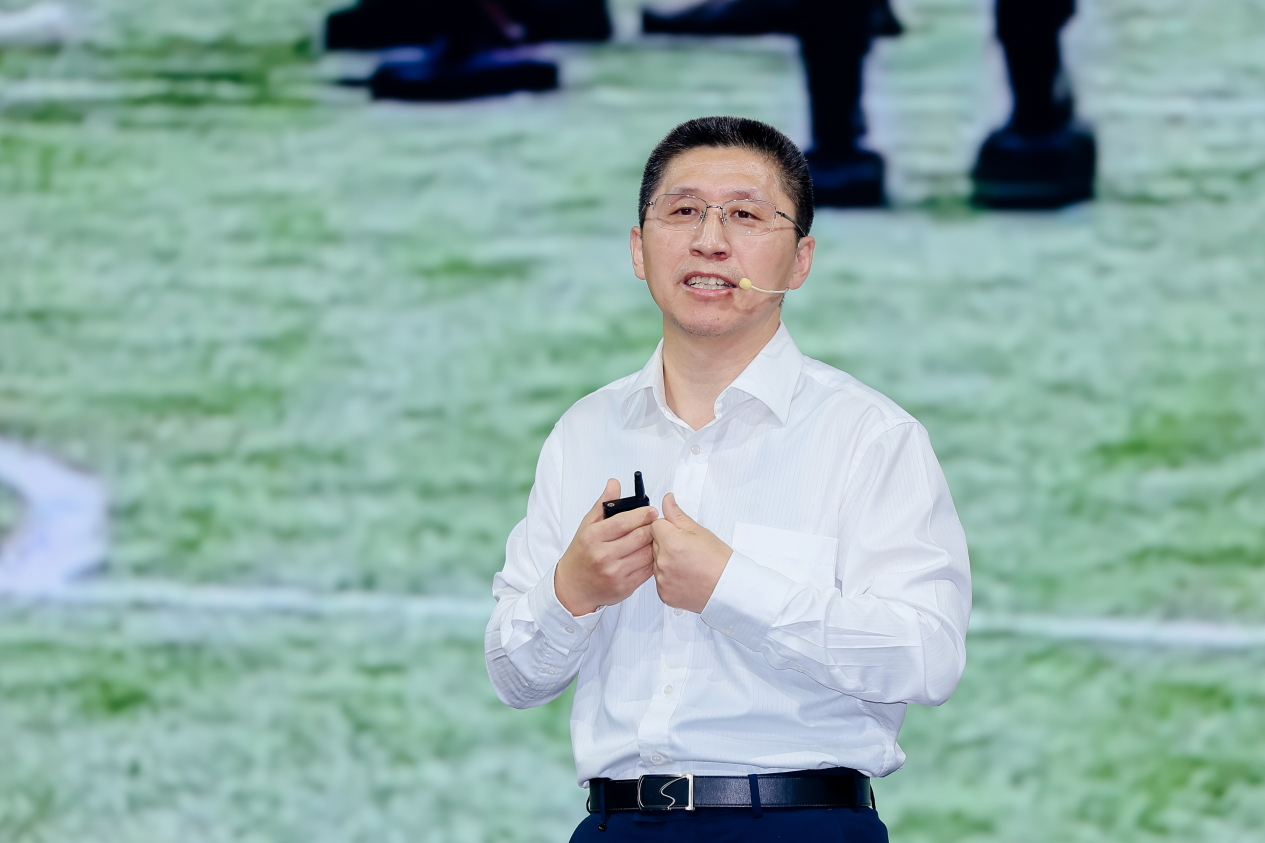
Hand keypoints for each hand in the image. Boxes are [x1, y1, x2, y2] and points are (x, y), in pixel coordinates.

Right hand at [554, 479, 658, 615]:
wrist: (574, 587)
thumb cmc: (581, 554)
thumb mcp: (587, 526)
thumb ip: (602, 504)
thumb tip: (614, 484)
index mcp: (593, 537)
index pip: (622, 522)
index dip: (641, 514)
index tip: (651, 510)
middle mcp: (603, 556)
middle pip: (639, 537)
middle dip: (652, 527)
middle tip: (657, 522)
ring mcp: (615, 573)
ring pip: (647, 554)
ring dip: (655, 544)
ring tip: (656, 537)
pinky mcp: (625, 586)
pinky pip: (648, 570)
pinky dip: (654, 560)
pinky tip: (651, 553)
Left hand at [650, 493, 731, 613]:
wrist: (728, 588)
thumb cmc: (719, 561)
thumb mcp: (700, 531)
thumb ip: (677, 515)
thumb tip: (667, 500)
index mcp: (671, 542)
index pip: (655, 525)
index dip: (669, 528)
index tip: (681, 535)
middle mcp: (663, 562)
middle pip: (654, 544)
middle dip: (667, 544)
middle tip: (687, 551)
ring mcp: (662, 580)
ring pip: (656, 562)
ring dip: (666, 561)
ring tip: (688, 565)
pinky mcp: (664, 594)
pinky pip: (660, 580)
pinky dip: (669, 578)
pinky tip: (685, 577)